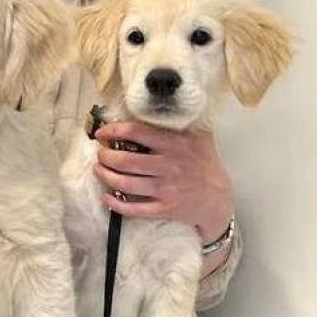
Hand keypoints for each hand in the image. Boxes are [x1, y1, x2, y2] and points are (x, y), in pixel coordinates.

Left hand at [91, 120, 232, 243]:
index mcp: (174, 143)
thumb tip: (150, 108)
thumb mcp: (198, 137)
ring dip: (105, 176)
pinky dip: (115, 203)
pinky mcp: (165, 208)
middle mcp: (168, 165)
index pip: (135, 132)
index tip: (102, 133)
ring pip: (125, 183)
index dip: (113, 131)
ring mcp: (166, 188)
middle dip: (105, 156)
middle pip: (125, 160)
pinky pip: (134, 208)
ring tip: (99, 169)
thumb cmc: (204, 163)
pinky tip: (106, 196)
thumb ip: (178, 123)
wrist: (218, 198)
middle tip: (100, 153)